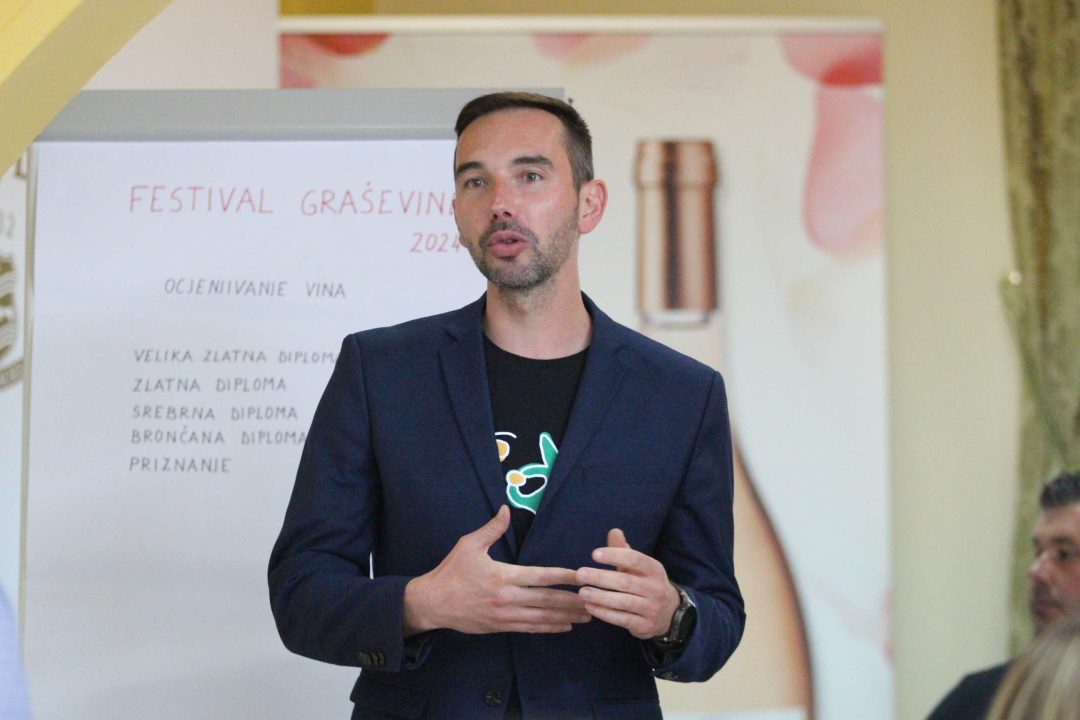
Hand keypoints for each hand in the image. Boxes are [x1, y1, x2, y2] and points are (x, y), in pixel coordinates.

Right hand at [403, 506, 589, 634]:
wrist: (433, 603)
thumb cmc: (451, 571)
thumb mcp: (469, 545)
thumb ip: (492, 528)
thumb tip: (506, 509)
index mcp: (503, 575)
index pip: (541, 576)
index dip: (564, 576)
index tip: (582, 575)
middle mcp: (508, 597)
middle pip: (548, 599)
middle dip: (573, 600)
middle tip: (595, 598)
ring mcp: (506, 615)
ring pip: (543, 617)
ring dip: (567, 616)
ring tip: (588, 615)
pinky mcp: (501, 627)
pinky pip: (531, 629)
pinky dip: (550, 628)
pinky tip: (565, 626)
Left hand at [576, 529, 679, 639]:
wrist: (669, 613)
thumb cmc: (646, 584)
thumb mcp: (639, 567)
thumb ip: (624, 550)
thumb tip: (614, 531)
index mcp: (654, 569)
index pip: (634, 559)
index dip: (614, 556)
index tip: (594, 554)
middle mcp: (655, 588)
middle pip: (625, 581)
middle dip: (600, 578)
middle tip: (580, 574)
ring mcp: (651, 608)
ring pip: (623, 602)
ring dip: (600, 597)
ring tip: (582, 592)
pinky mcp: (645, 625)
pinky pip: (622, 619)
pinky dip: (604, 614)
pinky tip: (590, 607)